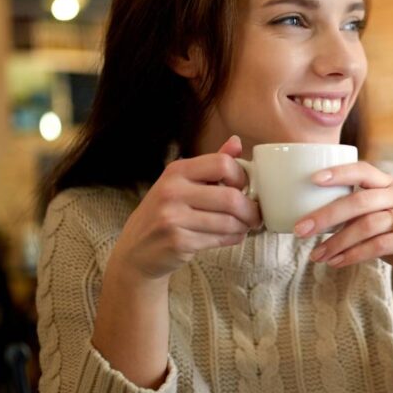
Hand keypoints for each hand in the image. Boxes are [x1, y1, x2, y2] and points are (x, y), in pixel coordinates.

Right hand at [109, 135, 261, 283]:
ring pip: (228, 222)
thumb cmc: (167, 212)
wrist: (136, 250)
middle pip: (230, 197)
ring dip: (244, 226)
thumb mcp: (183, 183)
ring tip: (245, 226)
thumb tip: (237, 142)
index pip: (222, 164)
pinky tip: (232, 236)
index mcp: (177, 171)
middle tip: (256, 215)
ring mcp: (173, 218)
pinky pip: (219, 239)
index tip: (246, 188)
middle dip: (250, 209)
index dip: (242, 177)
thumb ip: (211, 164)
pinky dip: (233, 239)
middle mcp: (172, 191)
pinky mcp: (178, 241)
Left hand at [294, 162, 392, 295]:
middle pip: (360, 200)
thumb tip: (312, 218)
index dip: (338, 172)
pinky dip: (353, 255)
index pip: (364, 170)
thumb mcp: (377, 224)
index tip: (312, 179)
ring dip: (336, 242)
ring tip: (315, 255)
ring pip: (367, 225)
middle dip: (326, 215)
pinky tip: (336, 263)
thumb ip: (356, 215)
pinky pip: (379, 245)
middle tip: (300, 229)